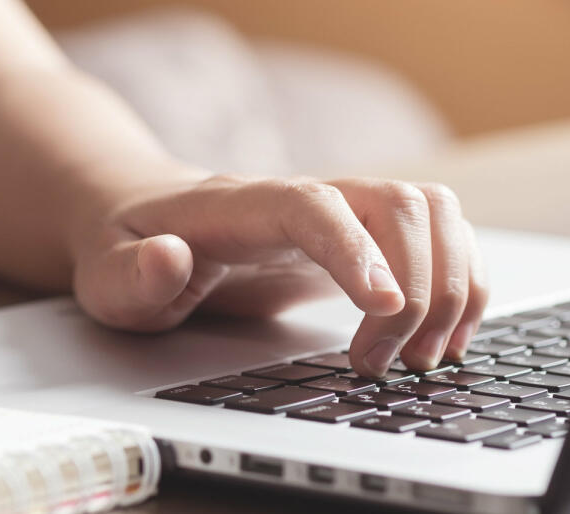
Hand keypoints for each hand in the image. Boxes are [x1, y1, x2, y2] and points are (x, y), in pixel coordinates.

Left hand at [72, 172, 487, 377]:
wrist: (146, 221)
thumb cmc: (131, 249)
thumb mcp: (109, 275)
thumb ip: (133, 274)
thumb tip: (167, 259)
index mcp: (241, 204)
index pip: (313, 205)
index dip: (356, 249)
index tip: (384, 309)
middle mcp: (303, 197)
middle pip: (394, 203)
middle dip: (415, 288)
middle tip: (384, 363)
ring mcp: (340, 212)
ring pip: (431, 212)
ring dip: (450, 284)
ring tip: (422, 356)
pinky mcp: (361, 238)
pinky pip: (439, 237)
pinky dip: (461, 282)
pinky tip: (444, 336)